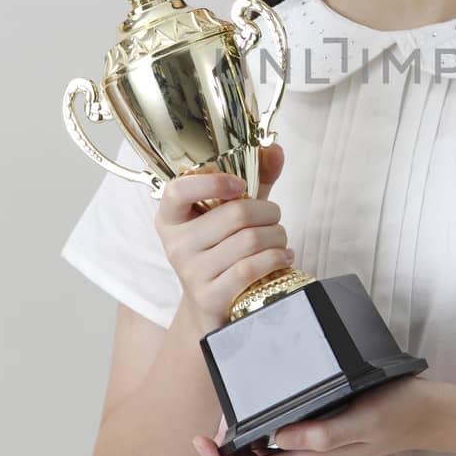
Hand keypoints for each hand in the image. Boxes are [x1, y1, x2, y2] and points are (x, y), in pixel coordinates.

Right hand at [154, 142, 291, 333]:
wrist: (211, 307)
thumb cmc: (223, 250)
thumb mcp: (233, 212)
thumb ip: (254, 178)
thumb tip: (274, 149)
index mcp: (171, 217)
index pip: (178, 190)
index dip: (213, 182)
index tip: (241, 185)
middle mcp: (175, 244)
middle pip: (235, 214)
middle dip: (268, 213)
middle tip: (275, 218)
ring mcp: (190, 272)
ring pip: (248, 241)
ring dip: (277, 237)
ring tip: (280, 240)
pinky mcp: (209, 297)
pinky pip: (249, 269)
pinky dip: (275, 259)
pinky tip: (283, 257)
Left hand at [190, 373, 445, 455]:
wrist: (425, 415)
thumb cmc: (394, 412)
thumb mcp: (361, 419)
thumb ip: (323, 434)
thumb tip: (279, 438)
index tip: (201, 440)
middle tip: (211, 425)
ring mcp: (314, 453)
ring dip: (239, 447)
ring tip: (229, 416)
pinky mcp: (321, 439)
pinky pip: (280, 447)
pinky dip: (260, 435)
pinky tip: (260, 410)